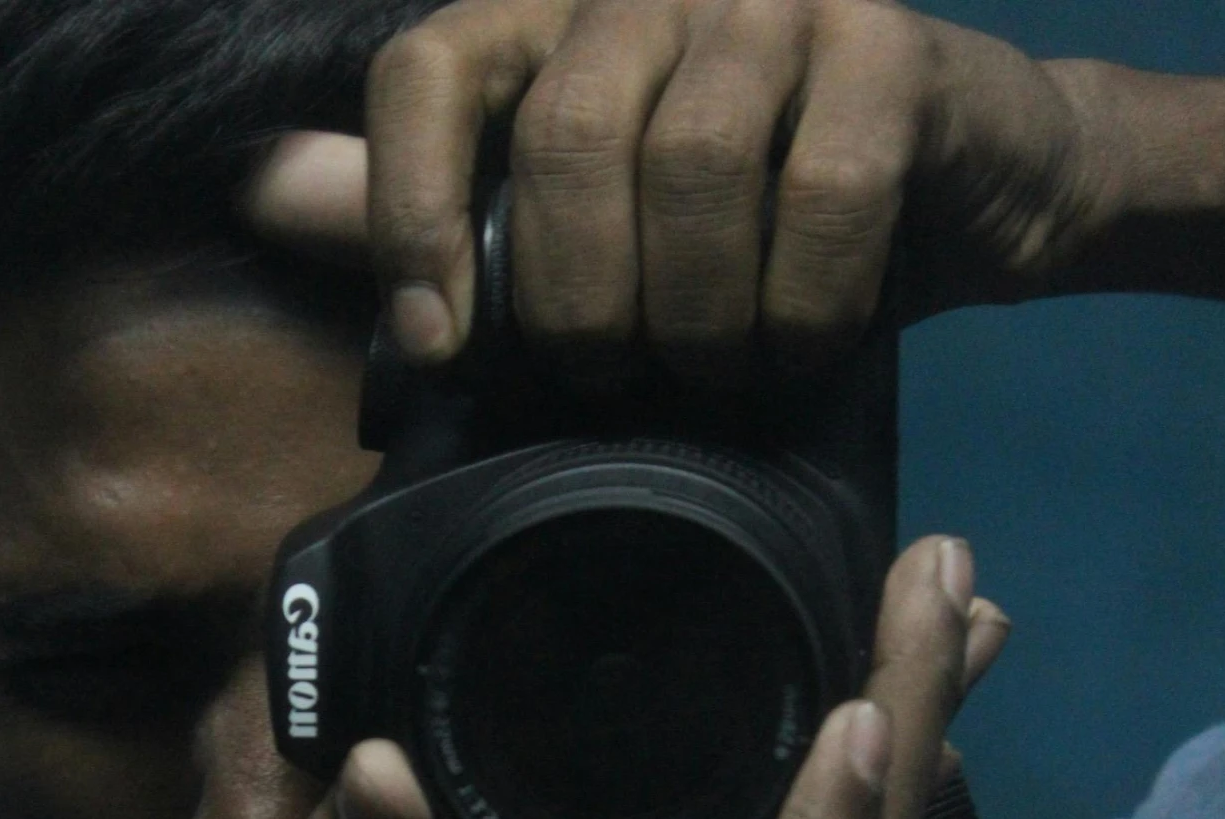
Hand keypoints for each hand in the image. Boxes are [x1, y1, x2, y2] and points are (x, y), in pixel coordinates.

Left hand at [246, 0, 1098, 380]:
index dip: (410, 215)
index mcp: (553, 17)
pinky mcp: (886, 45)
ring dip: (694, 315)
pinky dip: (800, 303)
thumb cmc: (747, 220)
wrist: (957, 186)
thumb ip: (438, 198)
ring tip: (711, 372)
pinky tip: (799, 345)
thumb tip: (267, 188)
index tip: (438, 345)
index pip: (429, 73)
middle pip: (562, 136)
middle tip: (614, 378)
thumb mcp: (583, 222)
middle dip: (577, 300)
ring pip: (688, 164)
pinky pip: (821, 192)